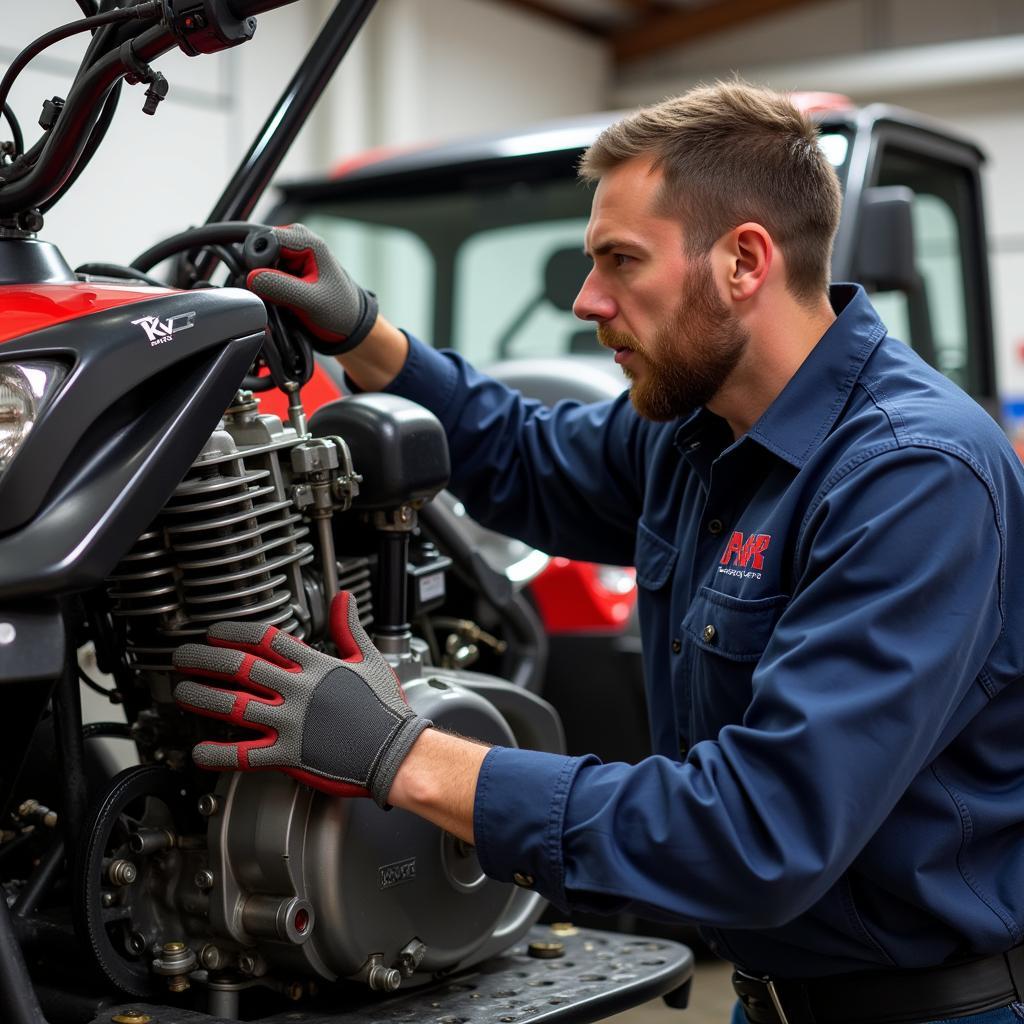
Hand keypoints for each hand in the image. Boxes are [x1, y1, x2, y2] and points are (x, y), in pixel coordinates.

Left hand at [172, 592, 430, 805]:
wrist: (395, 751)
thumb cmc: (385, 709)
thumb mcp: (369, 658)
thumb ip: (349, 627)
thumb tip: (344, 598)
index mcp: (315, 666)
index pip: (265, 639)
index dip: (234, 633)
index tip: (214, 633)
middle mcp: (298, 690)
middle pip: (240, 667)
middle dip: (205, 660)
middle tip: (184, 658)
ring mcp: (290, 722)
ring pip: (234, 705)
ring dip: (203, 697)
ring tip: (182, 693)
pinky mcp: (288, 755)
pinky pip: (245, 755)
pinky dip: (219, 754)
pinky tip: (199, 751)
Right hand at [246, 223, 378, 355]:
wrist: (349, 321)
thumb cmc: (338, 310)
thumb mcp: (310, 302)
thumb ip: (279, 287)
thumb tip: (251, 276)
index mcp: (307, 241)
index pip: (264, 240)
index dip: (259, 263)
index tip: (268, 285)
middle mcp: (297, 239)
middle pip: (259, 249)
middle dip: (262, 272)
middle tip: (279, 295)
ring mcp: (291, 251)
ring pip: (259, 261)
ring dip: (265, 280)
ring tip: (285, 298)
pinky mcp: (286, 263)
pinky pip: (264, 270)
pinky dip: (268, 284)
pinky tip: (283, 297)